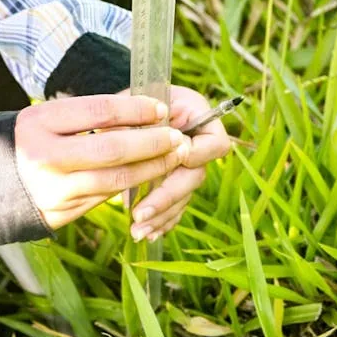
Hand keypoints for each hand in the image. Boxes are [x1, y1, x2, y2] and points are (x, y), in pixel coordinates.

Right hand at [15, 95, 189, 229]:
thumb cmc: (31, 140)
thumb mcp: (47, 118)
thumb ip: (88, 116)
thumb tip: (145, 114)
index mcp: (40, 122)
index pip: (100, 111)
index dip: (136, 109)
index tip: (160, 108)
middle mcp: (45, 156)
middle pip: (112, 149)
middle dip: (152, 143)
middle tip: (177, 137)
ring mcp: (54, 188)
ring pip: (116, 179)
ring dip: (152, 168)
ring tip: (174, 157)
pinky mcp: (62, 213)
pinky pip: (106, 196)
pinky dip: (134, 185)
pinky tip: (151, 174)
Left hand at [129, 85, 230, 241]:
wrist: (121, 110)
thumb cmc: (128, 101)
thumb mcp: (131, 103)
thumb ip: (141, 121)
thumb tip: (152, 145)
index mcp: (198, 116)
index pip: (214, 142)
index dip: (196, 154)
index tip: (171, 159)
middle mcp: (198, 144)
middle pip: (195, 176)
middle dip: (168, 197)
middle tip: (140, 214)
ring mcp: (187, 166)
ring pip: (183, 196)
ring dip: (162, 216)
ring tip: (137, 232)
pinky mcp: (174, 182)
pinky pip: (175, 206)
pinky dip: (162, 220)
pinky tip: (148, 234)